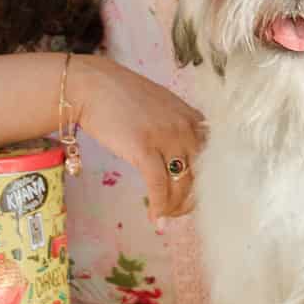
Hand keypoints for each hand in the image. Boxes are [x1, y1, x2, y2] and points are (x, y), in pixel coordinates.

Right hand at [69, 54, 206, 223]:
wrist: (91, 85)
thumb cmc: (120, 95)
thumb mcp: (160, 104)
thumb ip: (176, 125)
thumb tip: (180, 155)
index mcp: (191, 115)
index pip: (213, 156)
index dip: (207, 180)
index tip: (196, 195)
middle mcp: (185, 126)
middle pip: (201, 173)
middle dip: (192, 197)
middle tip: (180, 211)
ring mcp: (166, 136)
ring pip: (182, 184)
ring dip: (175, 207)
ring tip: (165, 217)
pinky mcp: (144, 148)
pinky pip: (159, 187)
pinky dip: (159, 207)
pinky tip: (155, 218)